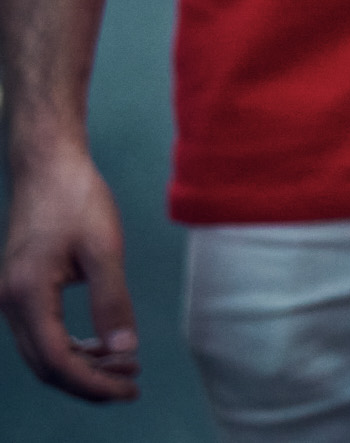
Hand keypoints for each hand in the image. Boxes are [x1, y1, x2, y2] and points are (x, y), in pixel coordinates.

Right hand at [1, 142, 137, 400]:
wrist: (47, 166)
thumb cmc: (76, 198)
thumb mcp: (104, 248)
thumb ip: (112, 300)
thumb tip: (123, 349)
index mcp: (27, 296)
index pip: (57, 361)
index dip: (93, 383)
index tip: (129, 389)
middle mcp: (10, 304)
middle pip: (46, 365)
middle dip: (90, 381)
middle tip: (132, 383)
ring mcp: (11, 298)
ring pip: (43, 352)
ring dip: (83, 365)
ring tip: (126, 365)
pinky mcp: (21, 291)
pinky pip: (43, 333)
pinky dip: (72, 346)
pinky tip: (103, 344)